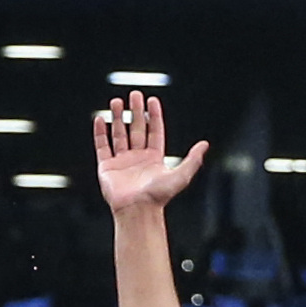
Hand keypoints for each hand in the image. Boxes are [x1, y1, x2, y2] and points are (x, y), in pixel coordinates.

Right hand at [94, 91, 209, 211]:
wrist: (137, 211)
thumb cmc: (158, 197)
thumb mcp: (181, 175)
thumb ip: (193, 159)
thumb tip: (205, 145)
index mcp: (154, 158)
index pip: (154, 131)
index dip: (154, 116)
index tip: (152, 101)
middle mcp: (138, 158)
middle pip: (136, 129)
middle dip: (135, 111)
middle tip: (135, 95)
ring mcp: (122, 162)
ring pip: (119, 134)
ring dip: (117, 118)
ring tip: (116, 102)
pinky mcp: (107, 167)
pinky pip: (102, 146)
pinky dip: (100, 133)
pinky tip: (100, 120)